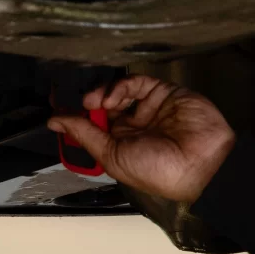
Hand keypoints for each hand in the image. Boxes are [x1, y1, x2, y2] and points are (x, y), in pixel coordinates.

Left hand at [46, 75, 236, 204]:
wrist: (200, 163)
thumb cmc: (155, 170)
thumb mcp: (112, 156)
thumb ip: (85, 135)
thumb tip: (54, 121)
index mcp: (121, 145)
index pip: (94, 124)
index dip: (77, 115)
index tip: (58, 107)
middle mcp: (134, 125)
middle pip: (104, 104)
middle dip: (89, 101)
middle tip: (78, 101)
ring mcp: (150, 108)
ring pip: (120, 91)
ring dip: (103, 93)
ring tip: (95, 101)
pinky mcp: (165, 93)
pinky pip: (138, 83)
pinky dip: (122, 86)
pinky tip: (112, 97)